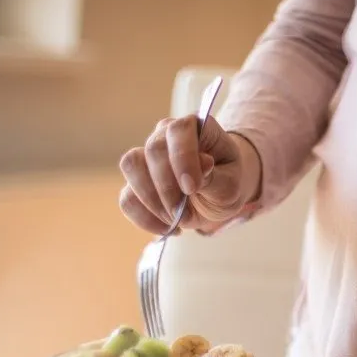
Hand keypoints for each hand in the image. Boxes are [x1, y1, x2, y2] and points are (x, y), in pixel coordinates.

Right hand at [119, 116, 261, 235]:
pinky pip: (127, 197)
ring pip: (131, 166)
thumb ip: (215, 176)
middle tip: (183, 211)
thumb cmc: (226, 184)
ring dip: (151, 200)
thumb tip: (203, 163)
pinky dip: (143, 217)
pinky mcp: (136, 181)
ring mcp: (146, 155)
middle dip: (167, 187)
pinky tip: (166, 227)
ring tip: (175, 219)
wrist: (217, 197)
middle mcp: (165, 135)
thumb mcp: (230, 185)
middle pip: (152, 150)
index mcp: (195, 128)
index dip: (182, 158)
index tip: (192, 188)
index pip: (179, 130)